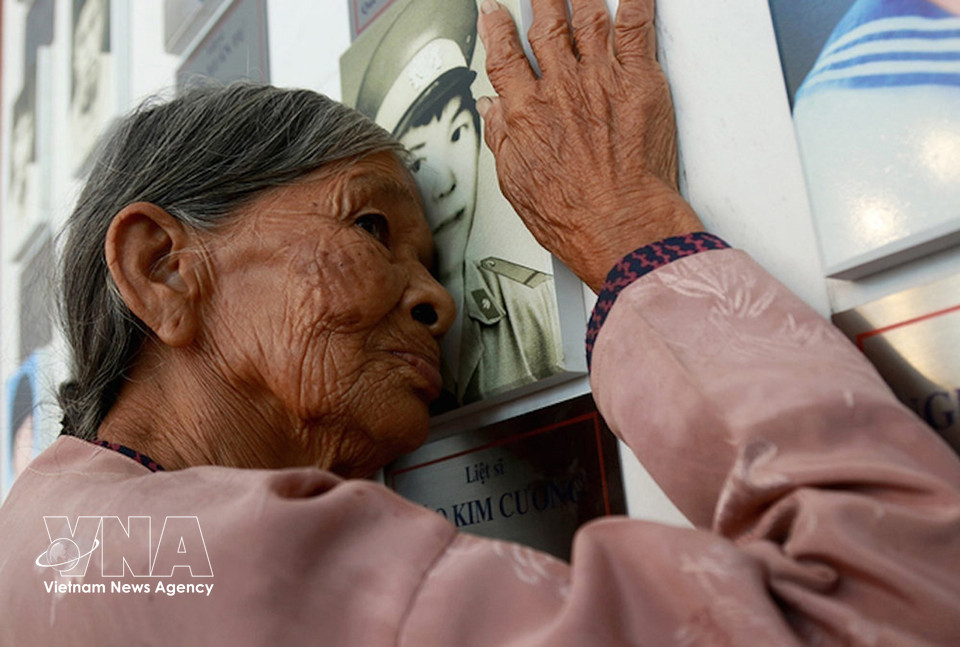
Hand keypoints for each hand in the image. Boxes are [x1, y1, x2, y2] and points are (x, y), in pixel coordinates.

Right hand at [477, 0, 701, 290]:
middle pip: (546, 25)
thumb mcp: (517, 184)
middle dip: (541, 0)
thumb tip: (492, 113)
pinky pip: (638, 26)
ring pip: (588, 17)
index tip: (494, 12)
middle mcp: (561, 88)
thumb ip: (502, 139)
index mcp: (526, 111)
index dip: (496, 27)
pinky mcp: (639, 82)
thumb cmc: (574, 216)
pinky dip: (637, 2)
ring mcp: (601, 80)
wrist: (620, 227)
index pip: (504, 54)